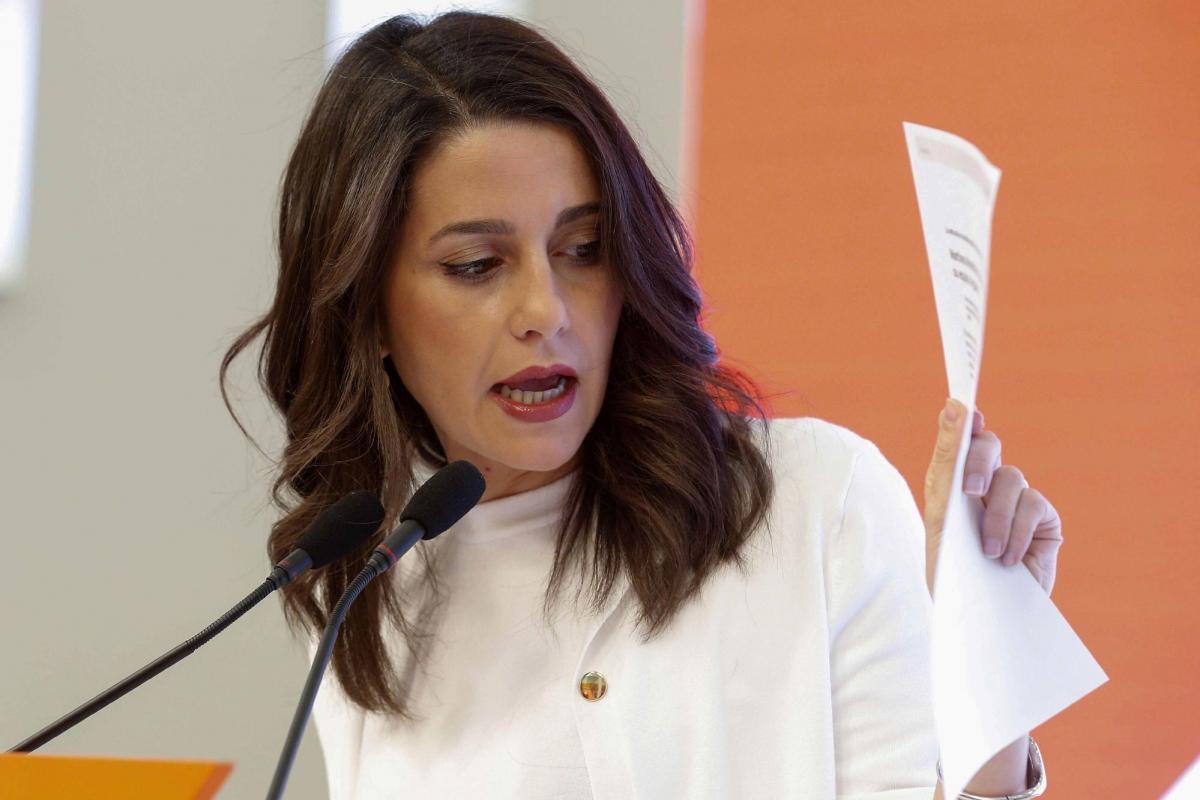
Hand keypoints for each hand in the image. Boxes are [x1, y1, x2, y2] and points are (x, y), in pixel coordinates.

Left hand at [923, 398, 1063, 595]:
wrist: (977, 615)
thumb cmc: (950, 568)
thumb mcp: (940, 516)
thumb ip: (947, 460)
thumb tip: (953, 403)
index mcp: (952, 479)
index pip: (959, 437)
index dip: (963, 418)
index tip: (964, 408)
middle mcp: (984, 483)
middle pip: (988, 446)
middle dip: (978, 462)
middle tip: (968, 490)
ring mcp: (1015, 500)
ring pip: (1011, 478)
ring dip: (996, 517)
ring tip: (987, 551)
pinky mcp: (1042, 521)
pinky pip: (1033, 505)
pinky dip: (1017, 530)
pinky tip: (1008, 557)